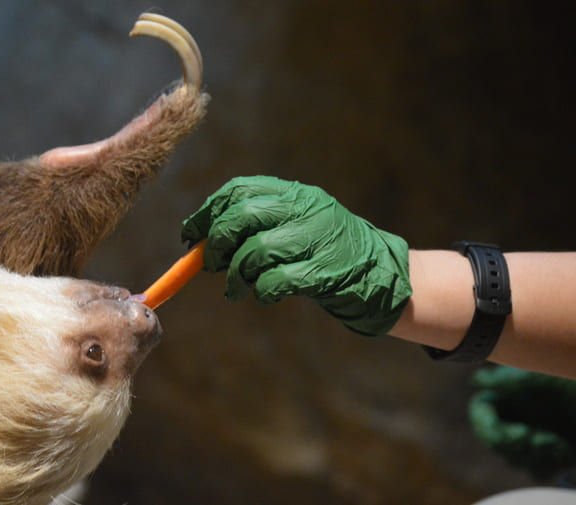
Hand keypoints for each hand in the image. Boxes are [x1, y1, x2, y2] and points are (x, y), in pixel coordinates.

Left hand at [181, 176, 411, 334]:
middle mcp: (306, 208)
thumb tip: (203, 243)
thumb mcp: (295, 227)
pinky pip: (276, 279)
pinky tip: (262, 295)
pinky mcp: (326, 270)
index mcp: (295, 194)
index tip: (192, 234)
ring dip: (237, 274)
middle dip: (219, 243)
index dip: (209, 212)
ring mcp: (318, 237)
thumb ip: (256, 227)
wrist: (383, 274)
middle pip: (243, 215)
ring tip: (234, 289)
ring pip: (256, 249)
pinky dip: (261, 290)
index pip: (239, 190)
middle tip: (212, 265)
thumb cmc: (326, 253)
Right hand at [469, 366, 575, 478]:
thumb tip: (475, 382)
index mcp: (502, 397)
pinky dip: (550, 462)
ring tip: (555, 441)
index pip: (480, 419)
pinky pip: (539, 470)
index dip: (494, 431)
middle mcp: (512, 418)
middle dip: (517, 446)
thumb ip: (499, 380)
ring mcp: (530, 437)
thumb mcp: (530, 376)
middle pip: (496, 445)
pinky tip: (565, 448)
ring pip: (517, 461)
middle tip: (536, 437)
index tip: (522, 432)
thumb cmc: (563, 379)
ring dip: (534, 455)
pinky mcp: (549, 454)